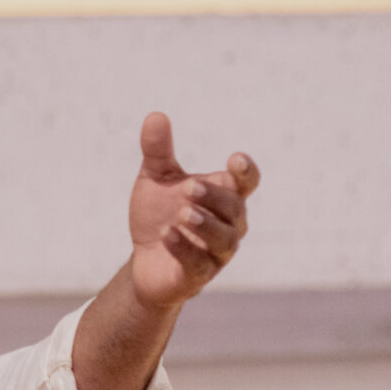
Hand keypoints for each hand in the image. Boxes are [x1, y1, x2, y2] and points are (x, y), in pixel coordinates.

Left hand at [127, 112, 259, 312]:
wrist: (143, 260)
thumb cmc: (159, 215)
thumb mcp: (155, 180)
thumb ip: (158, 151)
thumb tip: (155, 115)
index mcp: (224, 196)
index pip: (247, 182)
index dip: (246, 172)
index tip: (235, 159)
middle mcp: (229, 224)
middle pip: (235, 208)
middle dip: (214, 197)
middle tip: (190, 188)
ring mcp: (217, 252)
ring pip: (224, 239)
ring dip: (205, 224)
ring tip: (182, 214)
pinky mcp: (199, 275)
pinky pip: (199, 263)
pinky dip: (184, 248)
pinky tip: (167, 235)